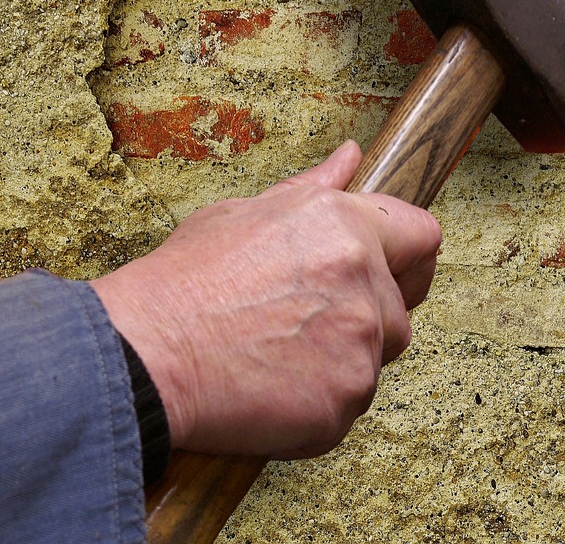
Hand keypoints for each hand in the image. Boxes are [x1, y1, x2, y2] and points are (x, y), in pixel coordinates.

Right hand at [90, 141, 440, 458]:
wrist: (141, 356)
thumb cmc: (183, 285)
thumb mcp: (242, 215)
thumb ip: (311, 191)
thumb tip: (348, 158)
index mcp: (344, 226)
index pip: (423, 237)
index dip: (412, 261)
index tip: (399, 277)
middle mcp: (363, 279)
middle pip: (400, 310)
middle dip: (365, 321)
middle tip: (302, 329)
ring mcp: (359, 342)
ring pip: (375, 360)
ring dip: (341, 365)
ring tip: (276, 359)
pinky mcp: (345, 398)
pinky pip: (348, 406)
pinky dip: (318, 406)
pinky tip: (270, 390)